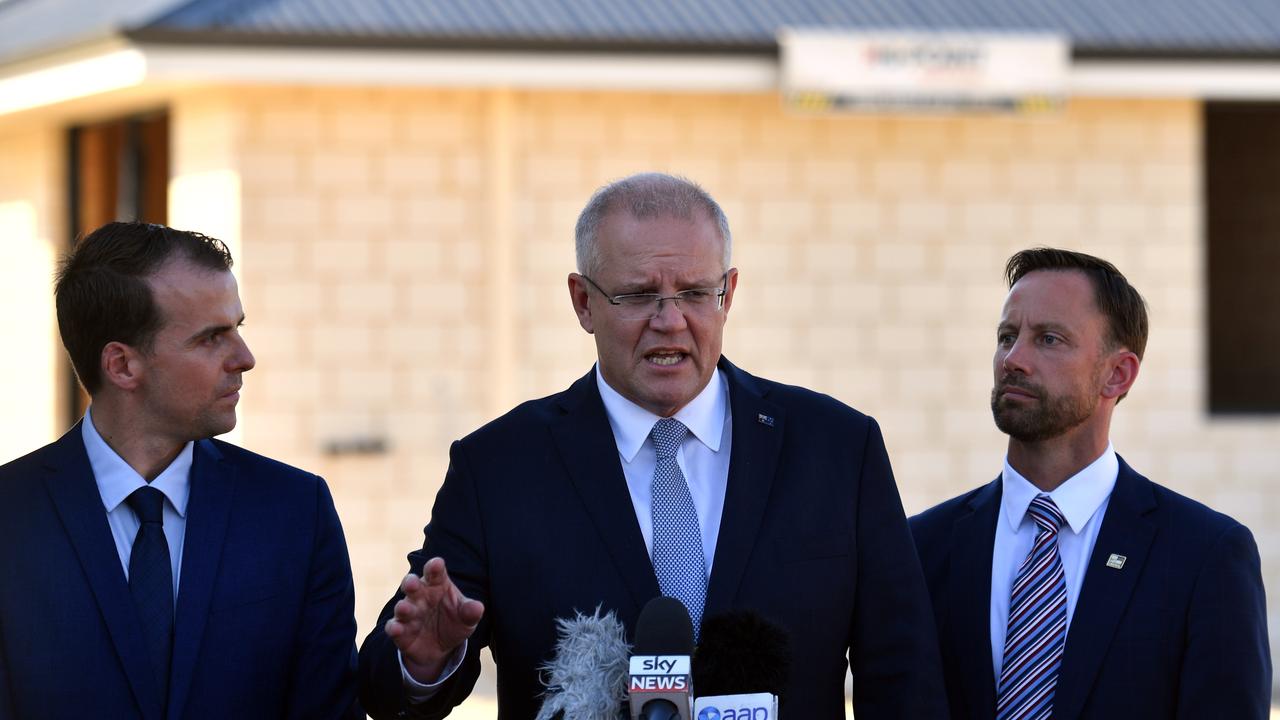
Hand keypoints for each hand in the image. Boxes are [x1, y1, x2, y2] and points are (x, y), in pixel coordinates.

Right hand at [385, 557, 484, 682]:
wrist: (441, 647)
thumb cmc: (454, 622)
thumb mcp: (466, 618)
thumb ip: (471, 612)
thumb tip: (478, 608)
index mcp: (437, 585)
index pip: (435, 573)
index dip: (435, 567)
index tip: (437, 563)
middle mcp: (420, 596)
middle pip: (412, 584)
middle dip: (410, 583)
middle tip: (412, 583)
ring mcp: (408, 613)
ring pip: (402, 606)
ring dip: (402, 607)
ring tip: (405, 608)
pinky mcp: (400, 631)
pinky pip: (394, 627)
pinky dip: (394, 627)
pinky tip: (396, 628)